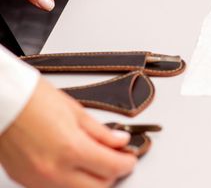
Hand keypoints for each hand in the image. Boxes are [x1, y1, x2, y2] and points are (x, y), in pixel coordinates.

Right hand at [0, 78, 136, 187]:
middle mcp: (54, 170)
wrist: (3, 101)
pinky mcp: (26, 181)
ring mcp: (38, 179)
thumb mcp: (77, 112)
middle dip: (112, 174)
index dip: (127, 163)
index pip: (112, 167)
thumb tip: (120, 142)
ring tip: (94, 159)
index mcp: (70, 148)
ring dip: (91, 180)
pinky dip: (70, 181)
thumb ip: (101, 132)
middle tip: (116, 159)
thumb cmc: (33, 100)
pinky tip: (73, 164)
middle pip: (98, 187)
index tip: (129, 157)